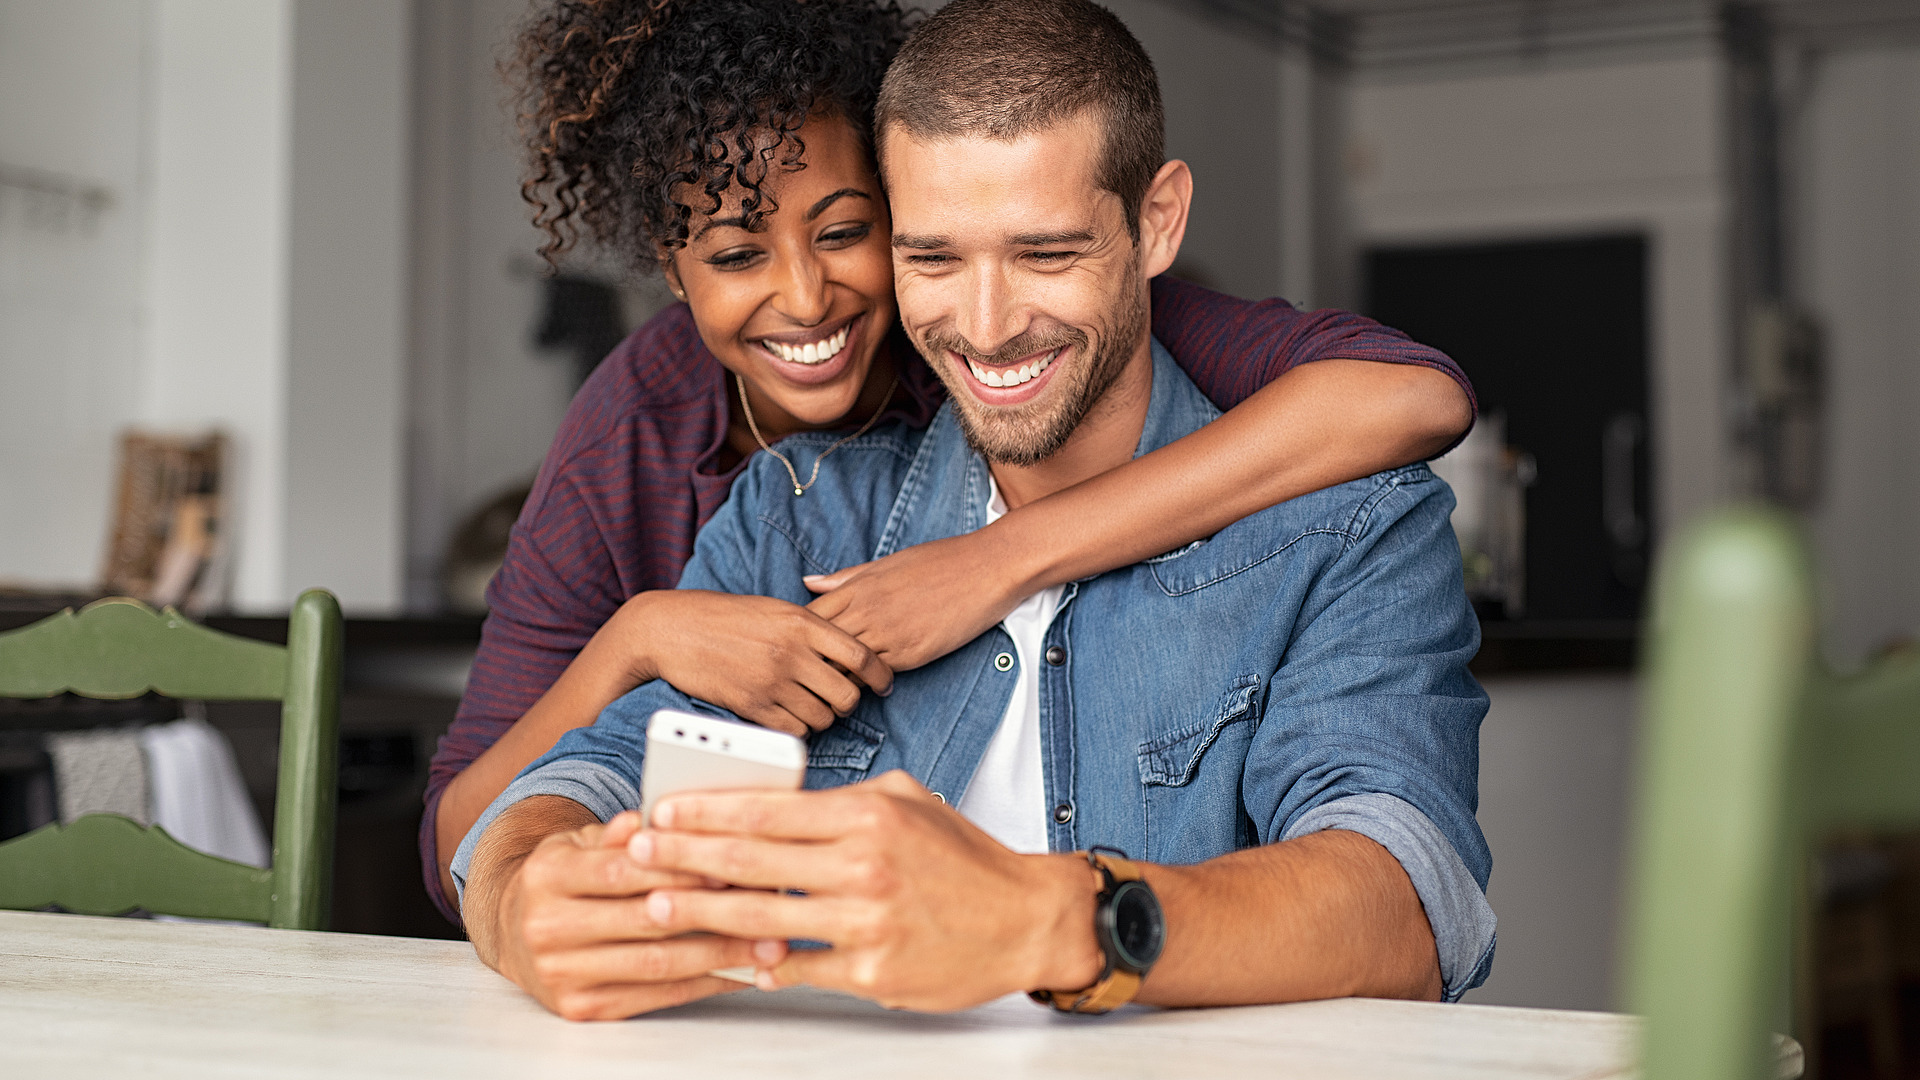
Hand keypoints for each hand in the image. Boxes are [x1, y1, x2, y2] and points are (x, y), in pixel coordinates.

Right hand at [485, 806, 787, 1019]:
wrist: (511, 932)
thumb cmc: (564, 879)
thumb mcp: (580, 843)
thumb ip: (619, 832)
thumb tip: (652, 817)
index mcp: (548, 875)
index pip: (622, 871)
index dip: (680, 868)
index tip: (731, 864)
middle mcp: (547, 927)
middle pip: (644, 920)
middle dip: (711, 912)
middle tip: (767, 905)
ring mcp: (561, 973)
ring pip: (655, 964)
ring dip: (719, 955)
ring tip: (768, 945)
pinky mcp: (580, 1007)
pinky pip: (654, 996)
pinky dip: (702, 984)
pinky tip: (738, 971)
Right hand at [620, 590, 892, 736]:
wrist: (673, 629)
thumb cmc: (725, 617)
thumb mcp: (774, 609)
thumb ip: (812, 628)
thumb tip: (848, 652)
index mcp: (803, 623)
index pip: (861, 655)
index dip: (880, 675)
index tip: (883, 684)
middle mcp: (792, 652)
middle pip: (847, 694)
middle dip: (848, 702)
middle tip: (837, 699)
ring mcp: (771, 681)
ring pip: (823, 717)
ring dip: (822, 717)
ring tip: (809, 706)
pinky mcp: (751, 706)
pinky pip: (794, 731)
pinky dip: (797, 729)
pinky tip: (788, 716)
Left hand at [625, 771, 1103, 1010]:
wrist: (1027, 919)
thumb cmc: (965, 858)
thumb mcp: (907, 801)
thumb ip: (842, 800)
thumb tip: (776, 803)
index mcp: (868, 815)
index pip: (767, 809)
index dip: (705, 811)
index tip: (662, 810)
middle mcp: (864, 865)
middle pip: (750, 860)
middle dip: (683, 856)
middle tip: (636, 853)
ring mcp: (867, 923)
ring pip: (763, 917)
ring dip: (702, 912)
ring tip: (659, 905)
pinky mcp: (873, 973)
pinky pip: (800, 969)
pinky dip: (761, 964)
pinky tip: (728, 958)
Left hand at [805, 530, 1032, 671]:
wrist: (987, 568)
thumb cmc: (940, 561)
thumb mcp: (887, 563)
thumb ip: (846, 578)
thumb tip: (808, 583)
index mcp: (858, 587)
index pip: (809, 619)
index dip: (799, 637)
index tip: (799, 648)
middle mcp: (867, 611)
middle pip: (819, 646)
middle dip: (810, 663)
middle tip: (807, 678)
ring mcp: (888, 633)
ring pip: (843, 666)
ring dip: (836, 679)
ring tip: (832, 689)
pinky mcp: (911, 653)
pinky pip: (876, 675)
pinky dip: (867, 683)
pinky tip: (867, 686)